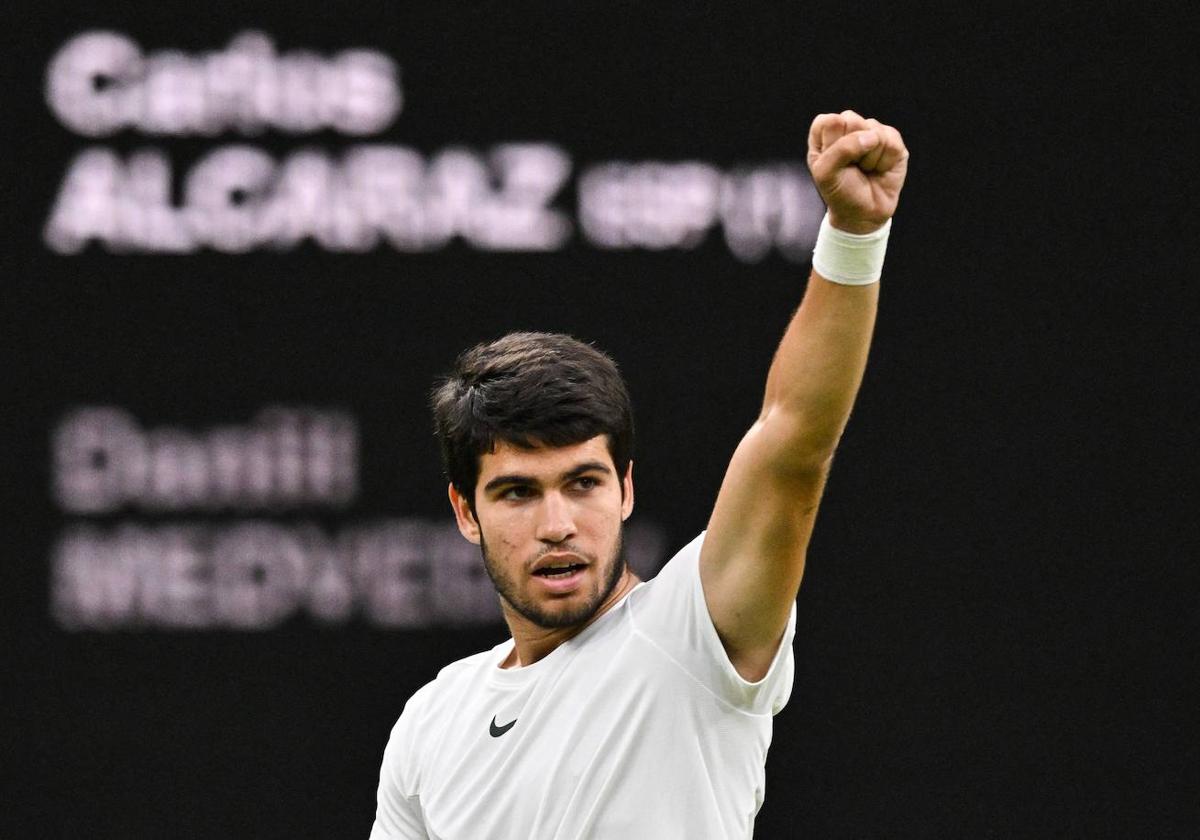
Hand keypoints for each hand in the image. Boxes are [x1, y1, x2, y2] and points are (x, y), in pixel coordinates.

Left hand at [807, 110, 908, 233]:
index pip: (829, 121)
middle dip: (851, 150)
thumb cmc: (840, 192)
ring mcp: (871, 132)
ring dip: (869, 159)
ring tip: (865, 169)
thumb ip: (841, 149)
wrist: (863, 213)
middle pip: (852, 120)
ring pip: (874, 131)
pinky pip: (892, 142)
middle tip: (851, 167)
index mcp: (826, 132)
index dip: (832, 143)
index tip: (833, 163)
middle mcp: (848, 128)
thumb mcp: (826, 174)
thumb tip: (872, 136)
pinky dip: (885, 162)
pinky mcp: (892, 140)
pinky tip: (879, 169)